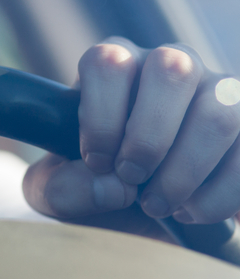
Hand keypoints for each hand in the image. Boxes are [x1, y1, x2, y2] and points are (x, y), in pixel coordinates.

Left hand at [24, 37, 239, 230]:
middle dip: (149, 137)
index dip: (101, 117)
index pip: (107, 63)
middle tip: (131, 178)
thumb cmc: (93, 187)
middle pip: (171, 70)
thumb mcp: (57, 192)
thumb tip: (110, 186)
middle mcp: (168, 65)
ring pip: (218, 111)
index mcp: (112, 66)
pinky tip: (192, 211)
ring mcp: (216, 90)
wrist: (144, 215)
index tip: (98, 162)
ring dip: (186, 169)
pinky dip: (220, 193)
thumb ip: (62, 187)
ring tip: (159, 204)